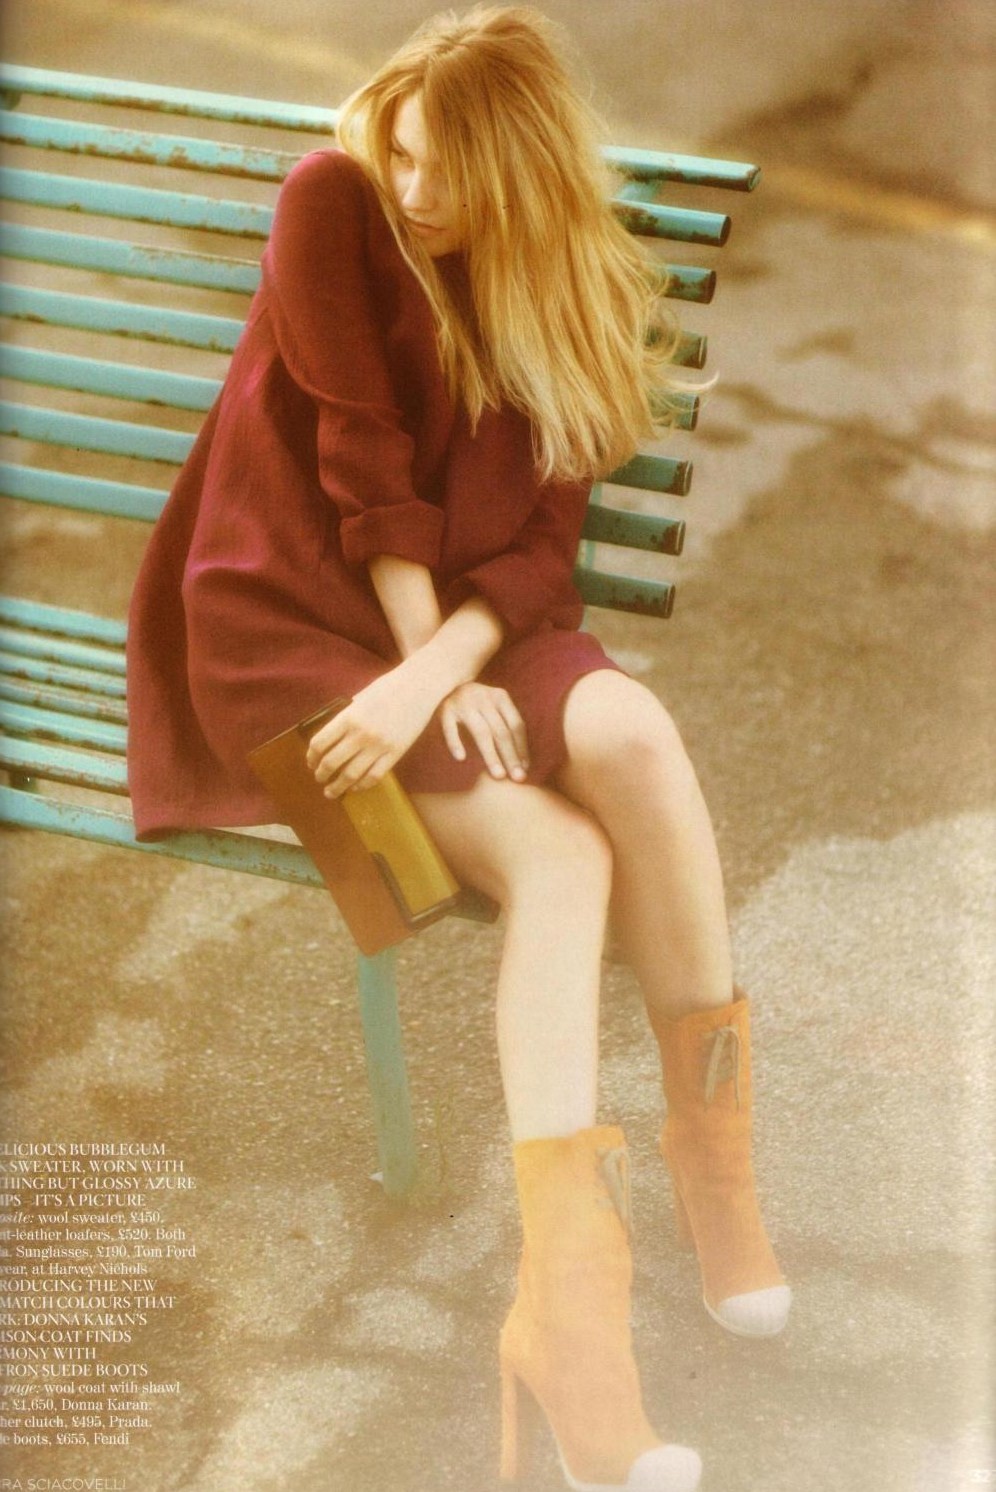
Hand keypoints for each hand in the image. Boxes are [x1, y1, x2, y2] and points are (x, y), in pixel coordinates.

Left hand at [305, 663, 439, 797]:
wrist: (419, 685)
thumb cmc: (388, 688)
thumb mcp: (360, 699)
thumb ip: (345, 718)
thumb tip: (330, 740)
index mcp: (348, 717)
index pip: (319, 743)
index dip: (311, 756)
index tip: (311, 762)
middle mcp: (361, 733)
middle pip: (331, 762)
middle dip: (321, 774)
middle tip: (319, 779)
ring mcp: (379, 745)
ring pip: (351, 775)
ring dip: (338, 786)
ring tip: (332, 791)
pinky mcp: (396, 752)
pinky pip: (374, 776)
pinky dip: (362, 785)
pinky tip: (355, 787)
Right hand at [439, 682, 529, 781]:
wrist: (448, 682)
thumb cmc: (478, 704)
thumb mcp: (496, 707)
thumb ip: (507, 726)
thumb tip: (523, 764)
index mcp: (501, 697)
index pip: (516, 725)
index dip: (522, 748)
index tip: (525, 769)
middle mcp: (484, 698)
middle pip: (501, 731)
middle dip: (510, 756)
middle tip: (517, 778)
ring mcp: (464, 703)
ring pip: (481, 732)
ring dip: (491, 755)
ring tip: (498, 775)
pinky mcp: (445, 710)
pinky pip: (450, 729)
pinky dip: (455, 743)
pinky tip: (461, 758)